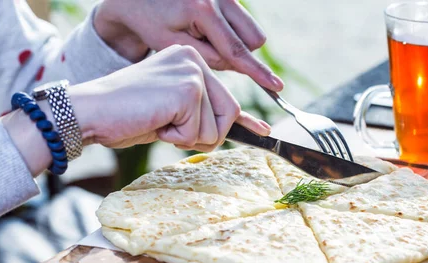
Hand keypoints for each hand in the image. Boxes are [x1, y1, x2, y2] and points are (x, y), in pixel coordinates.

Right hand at [4, 45, 270, 176]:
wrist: (89, 113)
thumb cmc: (124, 116)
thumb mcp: (172, 114)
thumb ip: (203, 116)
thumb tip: (244, 127)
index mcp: (189, 61)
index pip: (227, 99)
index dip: (242, 123)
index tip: (265, 132)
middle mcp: (194, 60)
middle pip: (229, 113)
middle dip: (205, 135)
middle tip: (170, 130)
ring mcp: (192, 72)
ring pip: (216, 126)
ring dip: (187, 137)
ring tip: (158, 122)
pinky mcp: (188, 88)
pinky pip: (200, 131)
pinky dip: (177, 137)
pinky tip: (155, 122)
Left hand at [95, 0, 283, 91]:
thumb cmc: (151, 22)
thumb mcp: (174, 46)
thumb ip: (210, 58)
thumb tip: (238, 63)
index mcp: (202, 10)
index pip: (236, 50)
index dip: (257, 72)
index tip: (276, 86)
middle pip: (253, 39)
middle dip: (238, 52)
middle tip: (209, 50)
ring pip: (252, 31)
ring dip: (236, 41)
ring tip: (206, 37)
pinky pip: (243, 20)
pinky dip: (231, 30)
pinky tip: (205, 26)